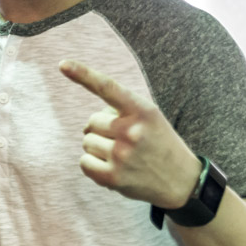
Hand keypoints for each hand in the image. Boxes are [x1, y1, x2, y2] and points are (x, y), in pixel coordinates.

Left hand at [59, 60, 201, 208]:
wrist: (182, 181)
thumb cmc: (159, 143)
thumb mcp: (149, 117)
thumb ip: (119, 111)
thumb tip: (86, 128)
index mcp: (142, 110)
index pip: (107, 87)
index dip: (83, 74)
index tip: (62, 65)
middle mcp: (131, 131)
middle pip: (91, 121)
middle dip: (103, 129)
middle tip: (126, 140)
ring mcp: (121, 155)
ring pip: (86, 141)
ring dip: (98, 147)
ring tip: (123, 155)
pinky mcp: (113, 177)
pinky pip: (84, 162)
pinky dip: (93, 164)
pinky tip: (112, 167)